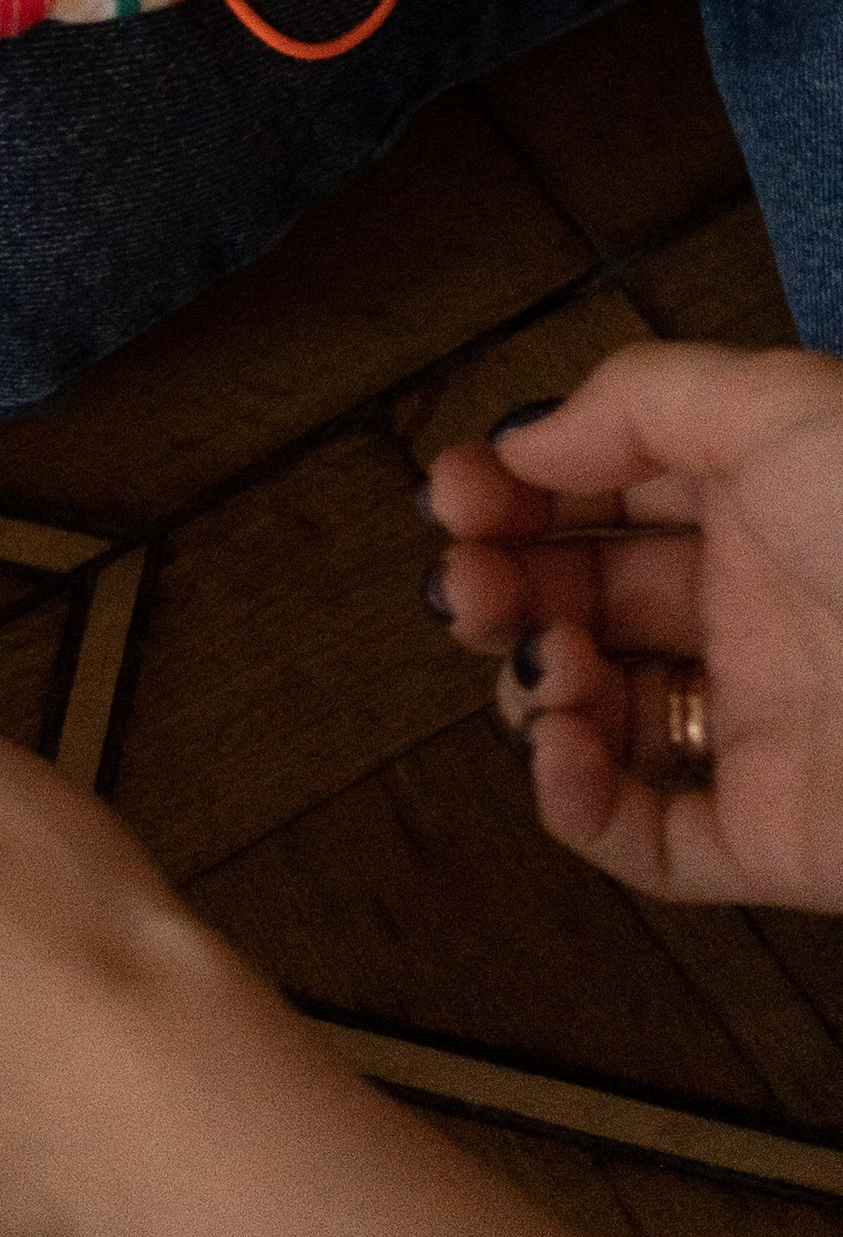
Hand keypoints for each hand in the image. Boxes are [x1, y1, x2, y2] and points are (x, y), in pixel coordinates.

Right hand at [427, 342, 842, 905]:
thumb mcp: (780, 406)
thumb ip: (639, 399)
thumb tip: (524, 439)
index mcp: (763, 501)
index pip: (606, 491)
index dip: (518, 488)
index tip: (456, 491)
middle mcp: (755, 609)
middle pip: (585, 596)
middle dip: (503, 582)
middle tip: (468, 583)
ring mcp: (760, 727)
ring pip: (600, 713)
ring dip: (533, 684)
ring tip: (544, 661)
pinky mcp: (771, 837)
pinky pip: (644, 835)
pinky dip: (575, 800)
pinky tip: (558, 744)